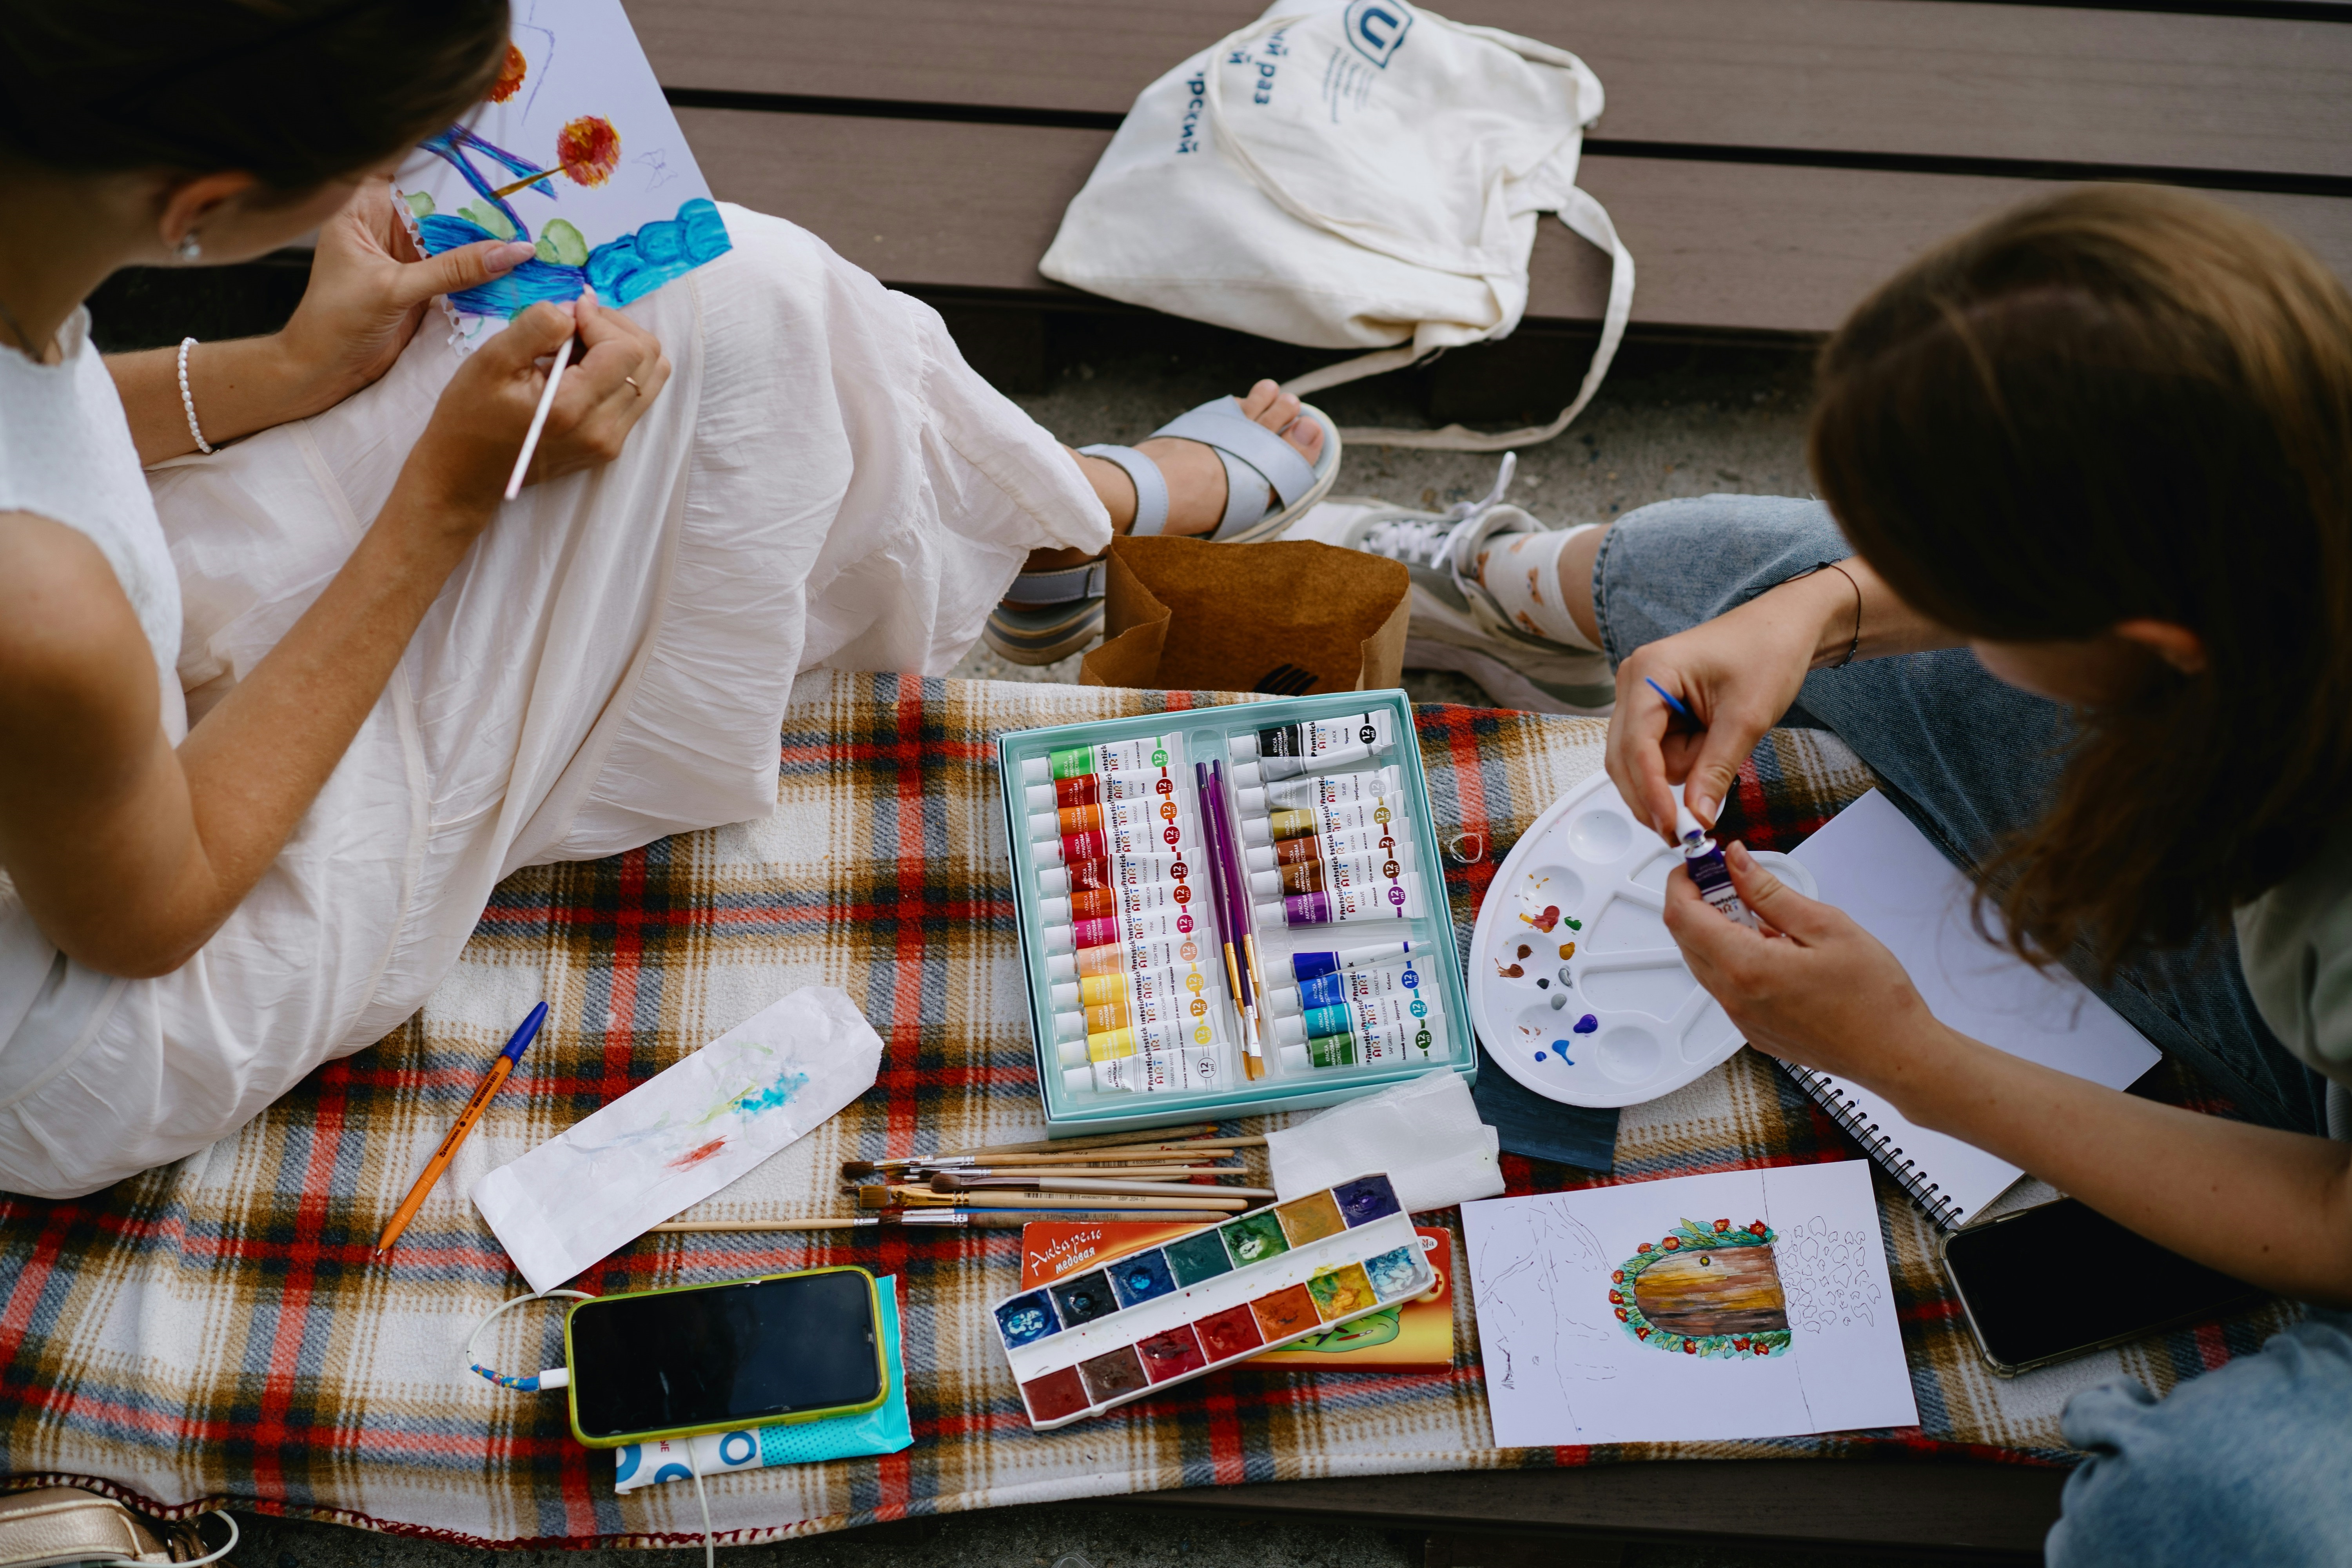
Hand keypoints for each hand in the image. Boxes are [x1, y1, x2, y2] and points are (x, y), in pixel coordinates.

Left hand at [271, 181, 537, 414]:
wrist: (326, 370)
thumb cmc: (336, 322)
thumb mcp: (395, 289)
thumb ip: (453, 269)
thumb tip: (511, 252)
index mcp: (362, 208)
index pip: (411, 173)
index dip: (450, 165)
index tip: (493, 163)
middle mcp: (385, 225)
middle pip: (440, 205)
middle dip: (479, 205)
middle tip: (524, 200)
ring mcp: (406, 255)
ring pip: (453, 237)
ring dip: (486, 239)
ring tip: (529, 229)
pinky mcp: (423, 282)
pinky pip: (459, 268)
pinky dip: (483, 268)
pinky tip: (513, 262)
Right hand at [403, 293, 669, 519]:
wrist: (466, 473)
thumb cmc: (470, 415)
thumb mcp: (492, 360)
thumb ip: (538, 327)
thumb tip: (578, 308)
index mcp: (572, 409)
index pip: (626, 349)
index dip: (602, 319)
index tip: (570, 314)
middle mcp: (603, 430)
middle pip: (649, 358)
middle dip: (615, 328)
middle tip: (575, 324)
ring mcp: (612, 441)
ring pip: (652, 376)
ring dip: (622, 347)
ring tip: (580, 344)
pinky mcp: (612, 444)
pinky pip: (638, 394)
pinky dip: (618, 370)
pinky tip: (582, 368)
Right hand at [1607, 575, 1839, 839]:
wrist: (1785, 628)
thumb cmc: (1767, 651)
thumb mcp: (1746, 719)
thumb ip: (1715, 771)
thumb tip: (1698, 816)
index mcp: (1650, 672)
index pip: (1635, 747)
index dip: (1650, 793)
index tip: (1672, 827)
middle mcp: (1634, 681)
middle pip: (1625, 758)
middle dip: (1658, 790)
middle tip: (1690, 825)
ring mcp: (1641, 694)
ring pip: (1643, 760)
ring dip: (1681, 768)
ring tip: (1721, 740)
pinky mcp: (1654, 708)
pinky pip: (1657, 751)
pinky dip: (1684, 759)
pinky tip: (1710, 739)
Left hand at [1663, 840, 1950, 1088]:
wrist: (1895, 1053)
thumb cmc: (1873, 997)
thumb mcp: (1825, 925)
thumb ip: (1769, 891)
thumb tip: (1736, 862)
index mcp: (1746, 967)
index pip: (1682, 915)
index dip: (1683, 881)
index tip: (1703, 863)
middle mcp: (1734, 998)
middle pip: (1685, 938)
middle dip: (1699, 900)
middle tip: (1733, 878)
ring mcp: (1741, 1018)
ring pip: (1703, 962)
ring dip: (1717, 929)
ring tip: (1761, 913)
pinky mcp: (1753, 1030)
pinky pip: (1725, 985)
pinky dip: (1733, 957)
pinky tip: (1772, 947)